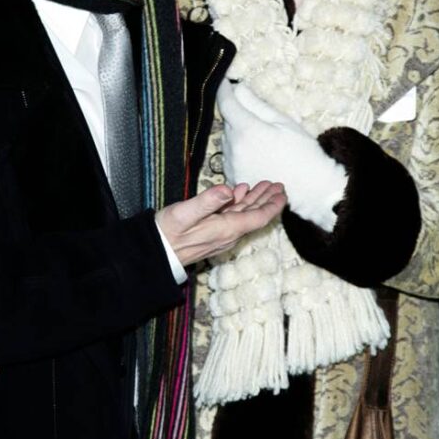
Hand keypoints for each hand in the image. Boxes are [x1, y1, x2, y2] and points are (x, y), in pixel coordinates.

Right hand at [156, 181, 285, 266]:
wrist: (155, 252)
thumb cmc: (167, 233)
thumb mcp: (184, 213)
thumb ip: (207, 201)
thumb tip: (229, 190)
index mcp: (226, 229)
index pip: (258, 217)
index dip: (273, 205)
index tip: (283, 193)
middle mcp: (227, 234)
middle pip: (255, 216)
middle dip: (267, 200)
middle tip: (278, 186)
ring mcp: (220, 234)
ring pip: (244, 215)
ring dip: (255, 200)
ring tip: (265, 186)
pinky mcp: (212, 233)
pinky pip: (232, 217)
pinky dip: (239, 203)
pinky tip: (240, 193)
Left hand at [217, 78, 345, 232]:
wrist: (311, 190)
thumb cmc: (303, 153)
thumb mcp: (284, 123)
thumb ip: (256, 105)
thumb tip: (238, 88)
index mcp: (247, 130)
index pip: (226, 103)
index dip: (223, 90)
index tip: (224, 82)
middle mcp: (234, 148)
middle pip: (227, 122)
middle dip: (237, 116)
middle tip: (257, 118)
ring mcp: (232, 165)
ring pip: (227, 140)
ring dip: (237, 135)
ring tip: (262, 142)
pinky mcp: (234, 178)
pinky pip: (230, 158)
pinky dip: (238, 153)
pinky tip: (258, 157)